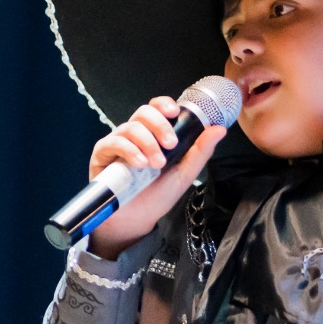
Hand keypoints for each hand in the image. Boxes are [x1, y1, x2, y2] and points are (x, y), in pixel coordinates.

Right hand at [86, 96, 226, 259]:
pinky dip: (129, 150)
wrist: (137, 219)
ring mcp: (118, 142)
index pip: (157, 107)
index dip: (164, 104)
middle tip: (171, 145)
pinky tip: (139, 164)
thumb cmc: (158, 195)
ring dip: (147, 143)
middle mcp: (135, 134)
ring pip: (131, 127)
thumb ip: (200, 151)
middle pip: (144, 112)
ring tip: (155, 165)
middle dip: (160, 125)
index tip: (175, 113)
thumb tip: (219, 129)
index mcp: (155, 134)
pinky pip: (114, 141)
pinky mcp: (102, 154)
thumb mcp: (184, 173)